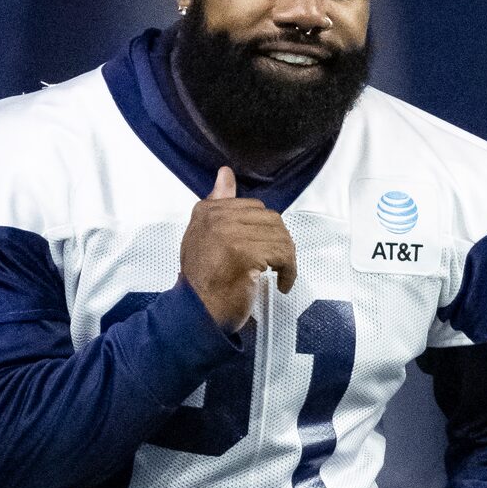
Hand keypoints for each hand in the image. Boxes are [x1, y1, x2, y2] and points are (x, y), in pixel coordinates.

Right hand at [180, 165, 296, 329]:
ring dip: (286, 259)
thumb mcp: (202, 237)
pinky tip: (283, 283)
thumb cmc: (202, 282)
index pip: (252, 207)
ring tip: (280, 275)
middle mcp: (217, 218)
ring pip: (280, 236)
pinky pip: (283, 254)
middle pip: (270, 219)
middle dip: (279, 243)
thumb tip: (225, 173)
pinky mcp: (246, 252)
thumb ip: (217, 205)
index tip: (262, 250)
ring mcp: (231, 234)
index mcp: (207, 211)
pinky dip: (289, 271)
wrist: (196, 314)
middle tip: (276, 265)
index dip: (263, 230)